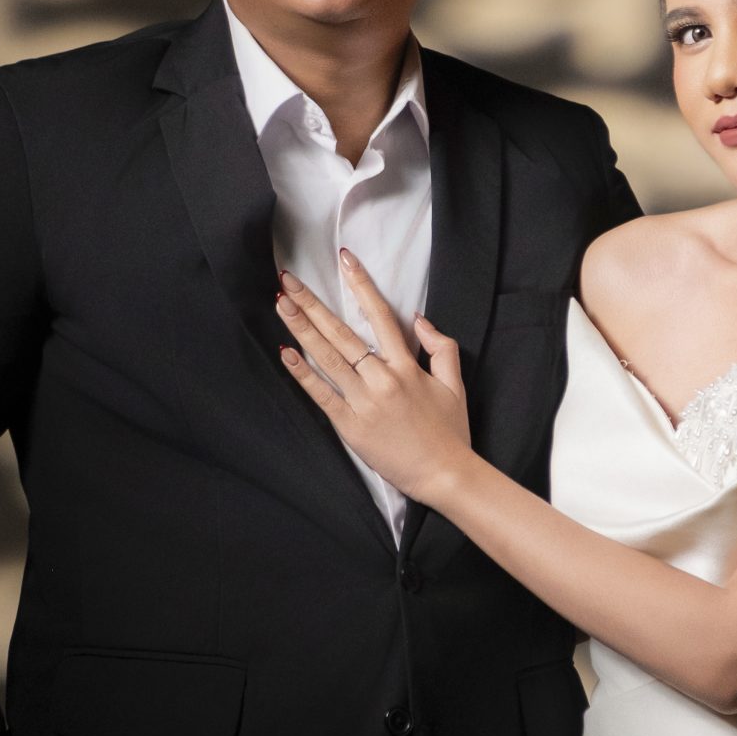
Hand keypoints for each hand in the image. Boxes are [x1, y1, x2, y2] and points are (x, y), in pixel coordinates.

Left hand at [277, 255, 472, 503]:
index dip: (361, 285)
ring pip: (327, 359)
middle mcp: (382, 379)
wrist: (446, 476)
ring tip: (281, 306)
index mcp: (406, 366)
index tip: (344, 260)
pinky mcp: (350, 426)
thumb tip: (419, 319)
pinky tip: (286, 353)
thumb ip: (441, 347)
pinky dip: (303, 374)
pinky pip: (321, 395)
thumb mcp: (455, 384)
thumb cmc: (451, 432)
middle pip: (342, 333)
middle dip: (312, 304)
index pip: (380, 315)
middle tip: (288, 281)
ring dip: (302, 330)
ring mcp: (363, 402)